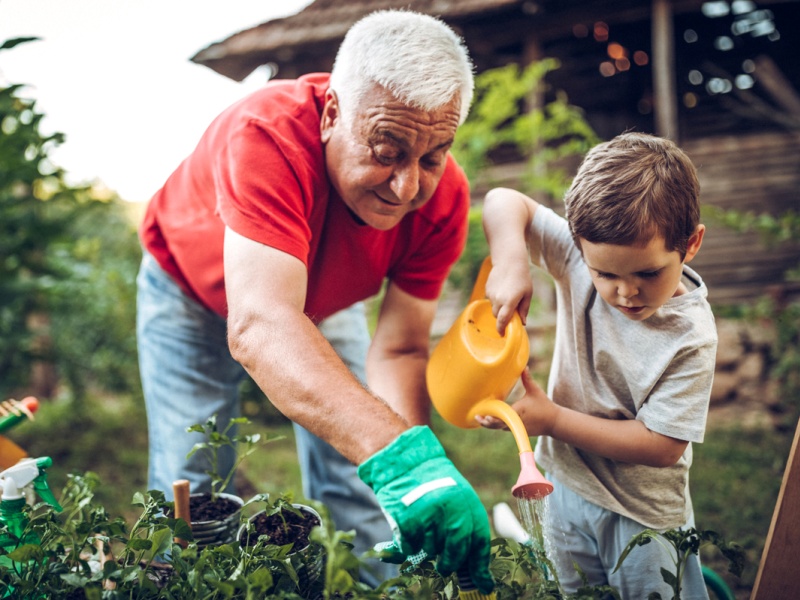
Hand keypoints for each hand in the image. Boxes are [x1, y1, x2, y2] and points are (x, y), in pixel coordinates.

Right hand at [358, 426, 493, 593]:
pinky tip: (407, 530)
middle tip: (444, 566)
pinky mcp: (407, 519)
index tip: (483, 583)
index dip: (480, 565)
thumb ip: (465, 529)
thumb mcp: (454, 498)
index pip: (478, 539)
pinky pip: (410, 547)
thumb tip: (481, 576)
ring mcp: (428, 513)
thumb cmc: (430, 484)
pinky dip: (408, 545)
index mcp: (466, 500)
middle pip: (457, 549)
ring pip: (432, 549)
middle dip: (451, 563)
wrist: (401, 461)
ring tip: (421, 531)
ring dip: (426, 548)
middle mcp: (450, 507)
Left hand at [475, 370, 556, 437]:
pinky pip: (506, 428)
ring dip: (491, 425)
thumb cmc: (544, 405)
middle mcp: (516, 421)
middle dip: (487, 423)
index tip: (483, 415)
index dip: (492, 417)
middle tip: (477, 417)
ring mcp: (518, 428)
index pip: (502, 416)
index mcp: (518, 411)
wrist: (554, 422)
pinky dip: (499, 425)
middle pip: (498, 425)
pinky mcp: (519, 431)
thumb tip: (524, 366)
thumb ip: (527, 379)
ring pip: (500, 427)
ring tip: (480, 419)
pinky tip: (491, 421)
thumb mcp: (535, 390)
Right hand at [485, 260, 531, 334]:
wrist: (509, 261)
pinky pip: (491, 299)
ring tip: (508, 295)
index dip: (501, 329)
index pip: (502, 321)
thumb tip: (523, 323)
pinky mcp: (487, 289)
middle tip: (511, 312)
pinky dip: (496, 299)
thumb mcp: (527, 294)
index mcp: (509, 302)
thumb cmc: (522, 277)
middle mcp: (498, 300)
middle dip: (502, 317)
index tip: (502, 335)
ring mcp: (491, 294)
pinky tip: (503, 289)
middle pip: (497, 316)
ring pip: (494, 307)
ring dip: (500, 307)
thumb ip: (524, 309)